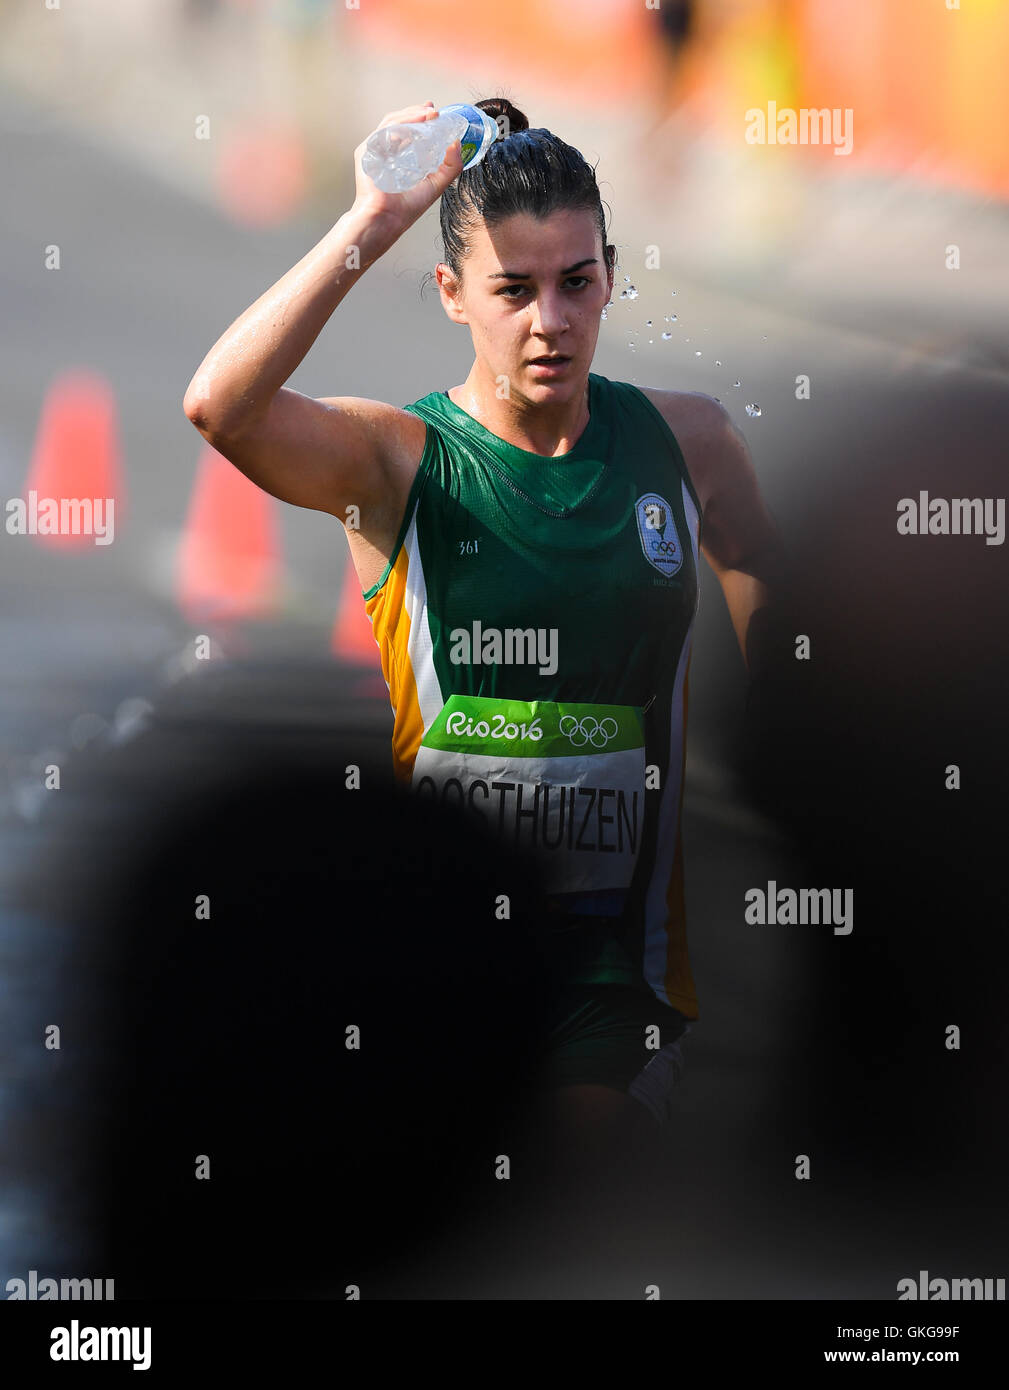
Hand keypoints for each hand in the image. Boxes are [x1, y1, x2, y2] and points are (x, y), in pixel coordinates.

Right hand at [352, 101, 464, 229]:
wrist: (387, 220)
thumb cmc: (405, 209)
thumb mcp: (436, 185)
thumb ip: (450, 167)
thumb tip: (457, 144)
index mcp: (401, 157)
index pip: (409, 130)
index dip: (422, 118)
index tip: (436, 113)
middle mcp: (387, 151)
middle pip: (400, 121)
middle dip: (418, 112)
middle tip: (434, 111)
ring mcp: (375, 150)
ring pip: (392, 122)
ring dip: (411, 114)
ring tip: (427, 113)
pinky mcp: (366, 152)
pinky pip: (383, 131)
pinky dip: (399, 124)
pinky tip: (413, 122)